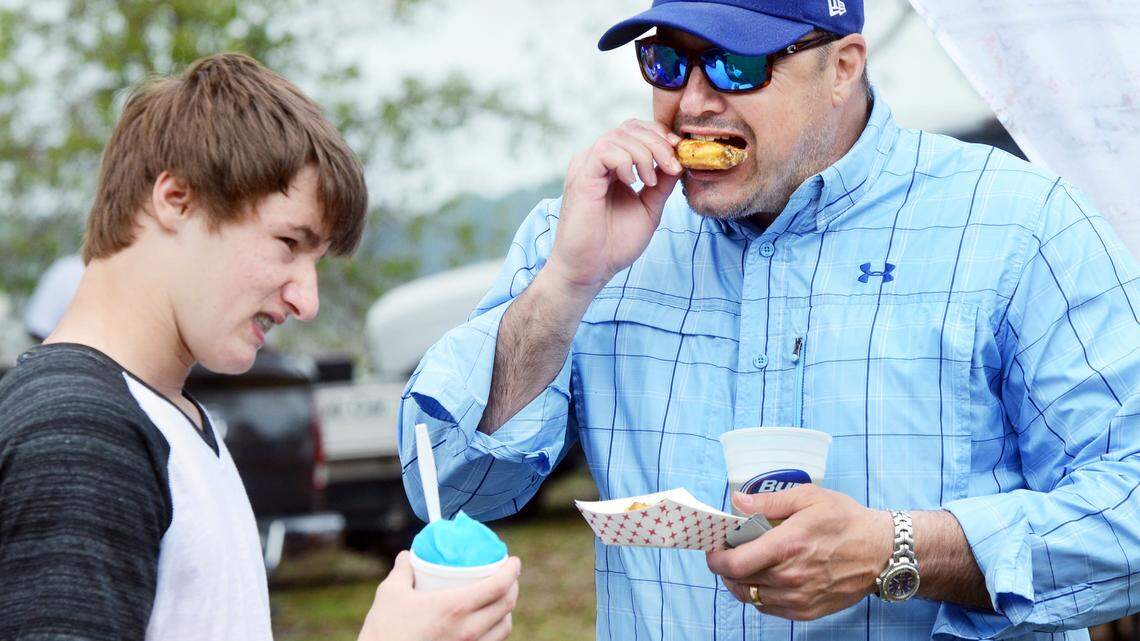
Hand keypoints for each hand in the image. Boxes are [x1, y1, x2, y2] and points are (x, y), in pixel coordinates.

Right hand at [358, 551, 520, 640]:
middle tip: (507, 577)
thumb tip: (408, 556)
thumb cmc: (384, 632)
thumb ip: (402, 571)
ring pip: (503, 629)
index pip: (499, 586)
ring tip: (498, 601)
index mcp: (455, 608)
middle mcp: (469, 630)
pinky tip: (485, 626)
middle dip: (513, 587)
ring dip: (506, 611)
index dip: (512, 571)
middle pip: (507, 606)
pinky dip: (495, 632)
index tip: (513, 561)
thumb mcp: (390, 594)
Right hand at [545, 119, 682, 294]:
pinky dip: (626, 162)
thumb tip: (679, 160)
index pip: (635, 131)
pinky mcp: (581, 177)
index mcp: (611, 165)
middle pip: (630, 127)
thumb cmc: (614, 244)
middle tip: (673, 166)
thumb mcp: (649, 208)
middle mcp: (596, 161)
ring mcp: (586, 167)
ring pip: (620, 135)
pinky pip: (606, 151)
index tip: (679, 154)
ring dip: (645, 154)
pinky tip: (633, 182)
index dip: (660, 135)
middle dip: (658, 142)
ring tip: (650, 182)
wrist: (591, 270)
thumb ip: (662, 183)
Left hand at [705, 486, 892, 620]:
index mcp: (787, 546)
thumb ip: (769, 501)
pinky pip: (768, 608)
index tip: (714, 548)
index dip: (716, 558)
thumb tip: (737, 502)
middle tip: (729, 552)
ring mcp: (798, 598)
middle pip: (738, 581)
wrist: (881, 552)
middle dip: (726, 566)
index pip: (734, 563)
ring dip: (741, 582)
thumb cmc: (846, 521)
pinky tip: (765, 578)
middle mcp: (790, 576)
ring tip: (745, 565)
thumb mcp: (809, 497)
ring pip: (750, 597)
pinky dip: (759, 595)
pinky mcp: (806, 611)